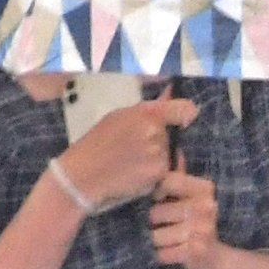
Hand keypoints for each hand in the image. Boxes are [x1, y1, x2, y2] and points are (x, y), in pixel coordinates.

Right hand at [50, 95, 185, 218]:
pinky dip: (152, 176)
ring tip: (130, 163)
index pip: (184, 109)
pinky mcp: (158, 174)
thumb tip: (170, 93)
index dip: (185, 115)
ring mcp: (158, 153)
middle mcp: (155, 131)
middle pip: (170, 136)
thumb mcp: (118, 117)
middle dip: (158, 142)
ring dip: (154, 159)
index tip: (182, 121)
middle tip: (134, 150)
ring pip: (167, 155)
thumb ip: (147, 110)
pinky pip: (163, 172)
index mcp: (146, 112)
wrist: (82, 175)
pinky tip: (133, 175)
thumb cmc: (96, 144)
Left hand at [144, 167, 224, 268]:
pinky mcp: (197, 251)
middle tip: (160, 227)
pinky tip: (169, 254)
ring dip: (154, 242)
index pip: (166, 181)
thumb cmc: (194, 224)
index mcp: (204, 189)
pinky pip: (162, 253)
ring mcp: (203, 229)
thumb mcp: (188, 198)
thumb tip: (173, 148)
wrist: (214, 261)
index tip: (157, 200)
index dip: (154, 192)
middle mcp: (206, 206)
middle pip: (155, 212)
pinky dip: (160, 256)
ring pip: (155, 235)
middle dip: (151, 223)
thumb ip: (178, 177)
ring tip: (163, 241)